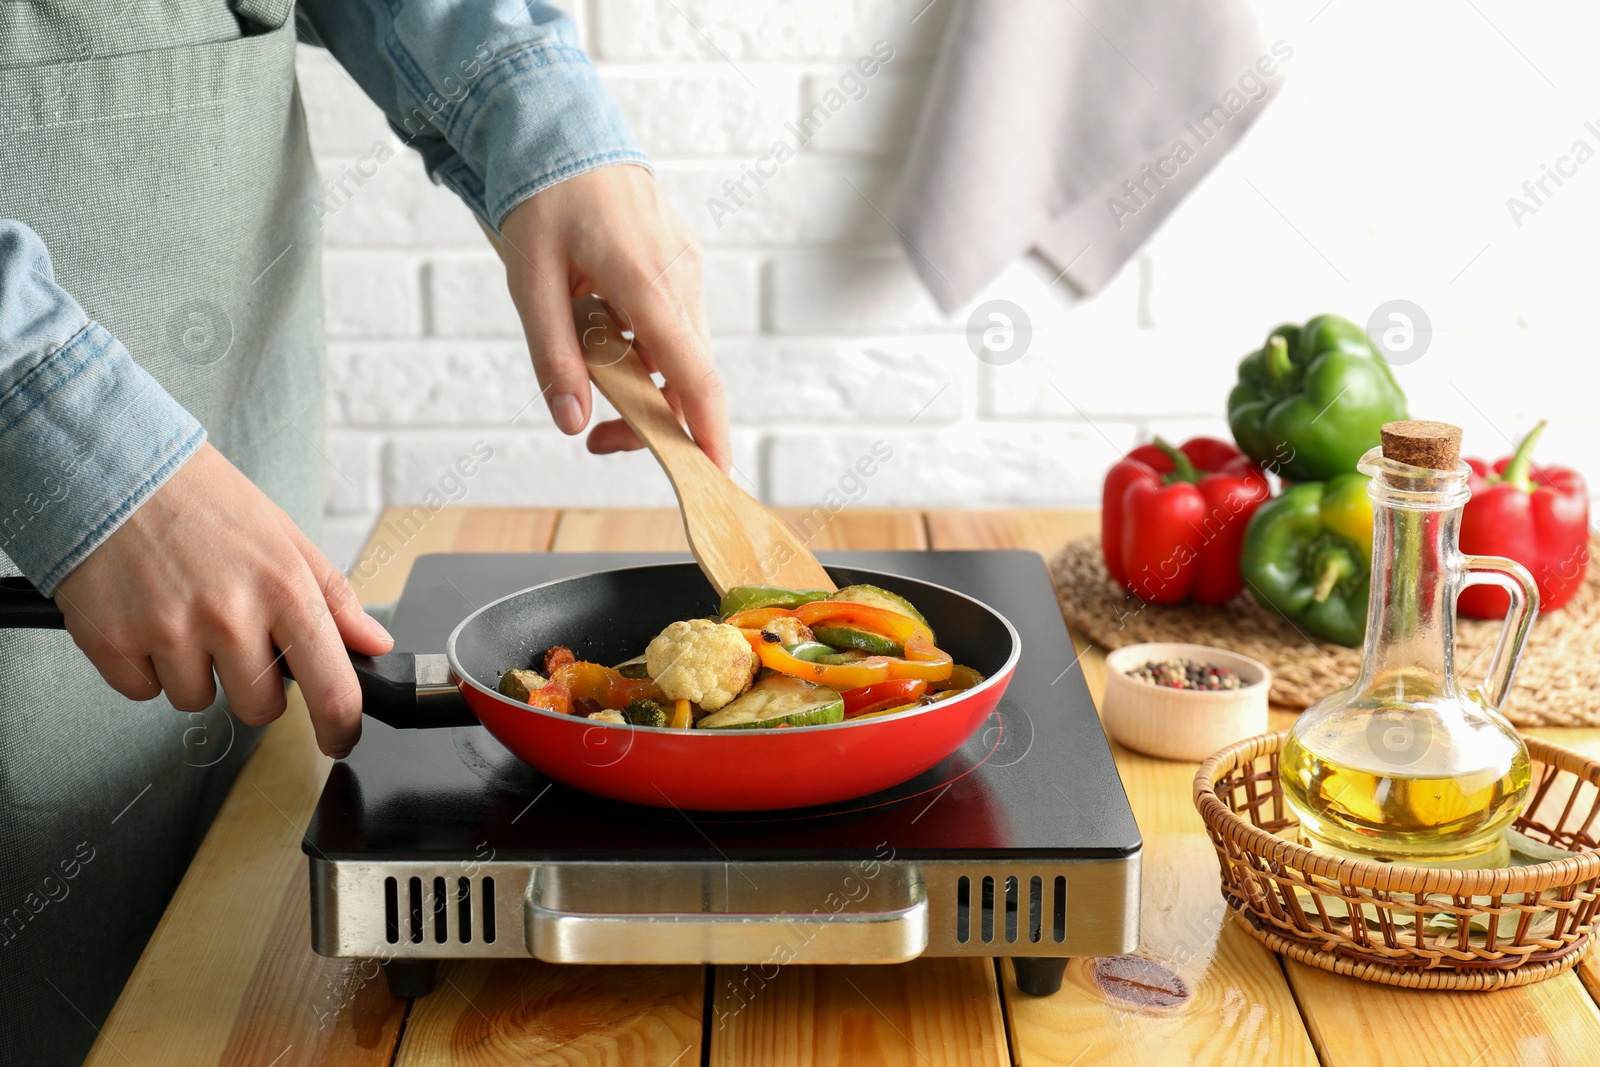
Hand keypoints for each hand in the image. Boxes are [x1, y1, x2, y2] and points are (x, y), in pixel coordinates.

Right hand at [54, 443, 392, 757]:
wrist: (115, 468)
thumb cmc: (204, 501)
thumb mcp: (285, 538)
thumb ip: (334, 597)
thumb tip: (374, 643)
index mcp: (285, 589)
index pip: (332, 687)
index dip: (340, 727)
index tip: (339, 739)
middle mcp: (231, 615)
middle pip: (259, 708)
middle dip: (251, 685)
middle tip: (232, 634)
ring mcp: (170, 631)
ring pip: (196, 701)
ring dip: (192, 670)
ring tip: (182, 610)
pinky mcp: (113, 642)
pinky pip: (142, 691)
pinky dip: (144, 664)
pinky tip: (145, 616)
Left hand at [498, 163, 730, 471]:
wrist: (565, 133)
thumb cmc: (544, 200)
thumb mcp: (531, 282)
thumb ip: (553, 356)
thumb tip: (574, 423)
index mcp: (645, 282)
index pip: (693, 375)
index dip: (708, 431)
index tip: (716, 476)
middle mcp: (681, 277)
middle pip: (687, 377)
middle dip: (652, 420)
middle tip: (598, 439)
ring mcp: (689, 269)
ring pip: (681, 354)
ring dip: (645, 382)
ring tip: (590, 366)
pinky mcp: (684, 265)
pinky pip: (675, 326)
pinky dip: (647, 348)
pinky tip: (606, 328)